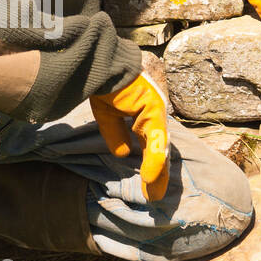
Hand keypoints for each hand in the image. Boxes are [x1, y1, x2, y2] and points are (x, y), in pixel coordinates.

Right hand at [91, 73, 168, 200]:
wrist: (101, 63)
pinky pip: (155, 141)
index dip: (150, 164)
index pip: (149, 144)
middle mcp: (153, 114)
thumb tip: (123, 154)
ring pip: (159, 149)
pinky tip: (152, 179)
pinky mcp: (154, 112)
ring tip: (156, 195)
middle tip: (155, 196)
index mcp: (143, 114)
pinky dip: (154, 161)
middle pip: (158, 150)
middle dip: (158, 175)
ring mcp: (156, 113)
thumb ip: (116, 135)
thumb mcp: (107, 115)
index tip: (149, 185)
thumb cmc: (103, 83)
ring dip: (158, 174)